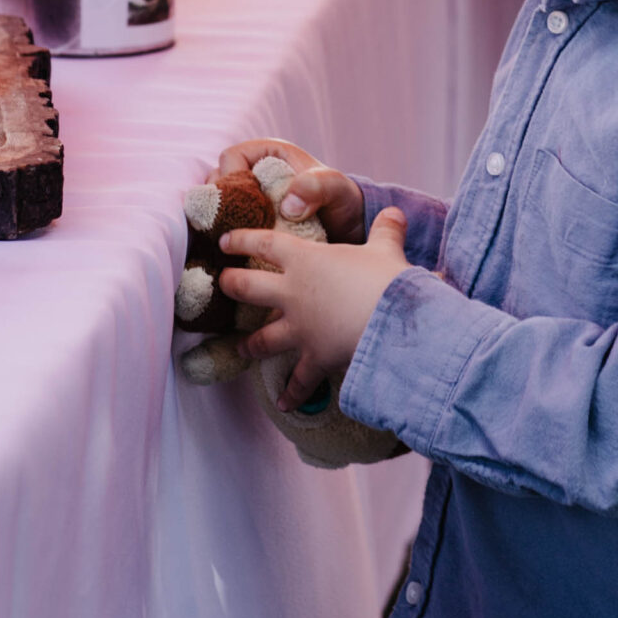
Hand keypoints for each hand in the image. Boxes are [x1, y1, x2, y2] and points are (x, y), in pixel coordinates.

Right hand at [215, 138, 366, 241]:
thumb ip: (317, 187)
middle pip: (216, 182)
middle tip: (237, 226)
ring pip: (216, 205)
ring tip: (236, 240)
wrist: (346, 228)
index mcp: (269, 154)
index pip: (231, 157)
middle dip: (221, 204)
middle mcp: (252, 173)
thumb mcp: (336, 189)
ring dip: (221, 222)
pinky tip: (234, 252)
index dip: (232, 177)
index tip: (246, 202)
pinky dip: (225, 237)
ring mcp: (247, 198)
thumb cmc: (341, 199)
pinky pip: (224, 225)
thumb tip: (288, 206)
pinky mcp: (247, 222)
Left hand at [220, 209, 413, 408]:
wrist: (391, 323)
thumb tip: (395, 213)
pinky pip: (299, 380)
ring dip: (250, 344)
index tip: (225, 241)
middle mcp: (293, 294)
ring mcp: (299, 329)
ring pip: (263, 338)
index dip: (242, 239)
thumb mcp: (386, 249)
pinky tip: (284, 404)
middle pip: (248, 288)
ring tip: (241, 348)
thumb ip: (386, 231)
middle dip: (231, 285)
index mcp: (305, 260)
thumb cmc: (384, 281)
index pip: (264, 243)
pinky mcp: (313, 358)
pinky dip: (292, 394)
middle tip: (222, 284)